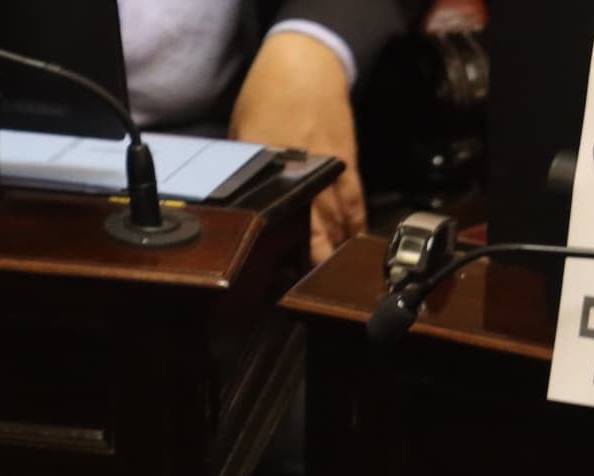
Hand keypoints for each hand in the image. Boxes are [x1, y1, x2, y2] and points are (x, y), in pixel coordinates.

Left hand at [231, 28, 365, 265]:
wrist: (307, 64)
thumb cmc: (268, 95)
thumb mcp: (243, 134)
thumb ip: (245, 172)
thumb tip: (239, 208)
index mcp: (275, 169)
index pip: (280, 221)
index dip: (282, 254)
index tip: (278, 280)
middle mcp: (308, 176)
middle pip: (316, 231)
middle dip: (314, 264)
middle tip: (310, 293)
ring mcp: (332, 173)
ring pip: (338, 223)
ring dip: (335, 253)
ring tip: (330, 282)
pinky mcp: (348, 167)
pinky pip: (354, 205)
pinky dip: (354, 228)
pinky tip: (352, 248)